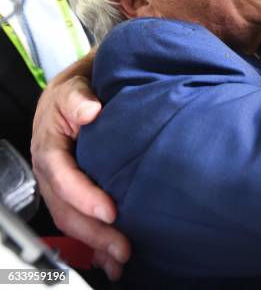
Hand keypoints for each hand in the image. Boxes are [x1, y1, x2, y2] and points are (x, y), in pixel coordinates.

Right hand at [31, 68, 130, 279]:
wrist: (74, 96)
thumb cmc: (75, 93)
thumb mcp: (74, 88)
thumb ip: (78, 98)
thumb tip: (89, 111)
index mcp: (49, 148)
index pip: (62, 177)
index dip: (84, 196)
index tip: (110, 211)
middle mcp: (50, 172)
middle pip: (66, 209)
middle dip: (93, 232)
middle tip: (122, 247)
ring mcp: (59, 186)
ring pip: (72, 221)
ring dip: (95, 244)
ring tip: (120, 260)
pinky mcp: (73, 193)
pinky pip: (79, 220)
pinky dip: (94, 242)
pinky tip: (110, 257)